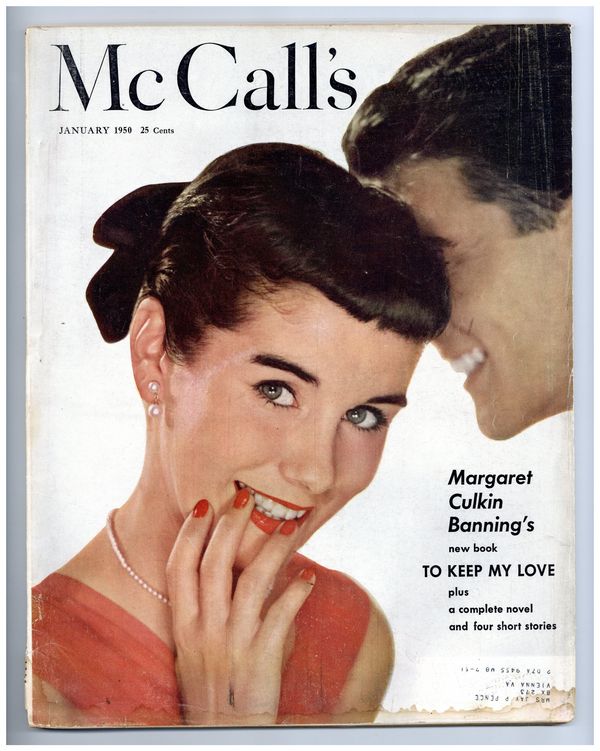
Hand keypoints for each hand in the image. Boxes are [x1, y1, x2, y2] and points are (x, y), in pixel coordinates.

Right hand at [165, 488, 315, 725]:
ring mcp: (233, 644)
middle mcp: (204, 631)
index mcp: (184, 628)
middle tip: (246, 498)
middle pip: (214, 564)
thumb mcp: (193, 655)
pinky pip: (282, 614)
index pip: (179, 568)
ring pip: (252, 580)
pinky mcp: (262, 658)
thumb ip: (201, 616)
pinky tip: (308, 577)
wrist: (226, 740)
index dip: (190, 534)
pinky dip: (297, 592)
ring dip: (273, 549)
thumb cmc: (211, 696)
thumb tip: (224, 575)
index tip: (203, 505)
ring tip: (289, 527)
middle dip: (230, 525)